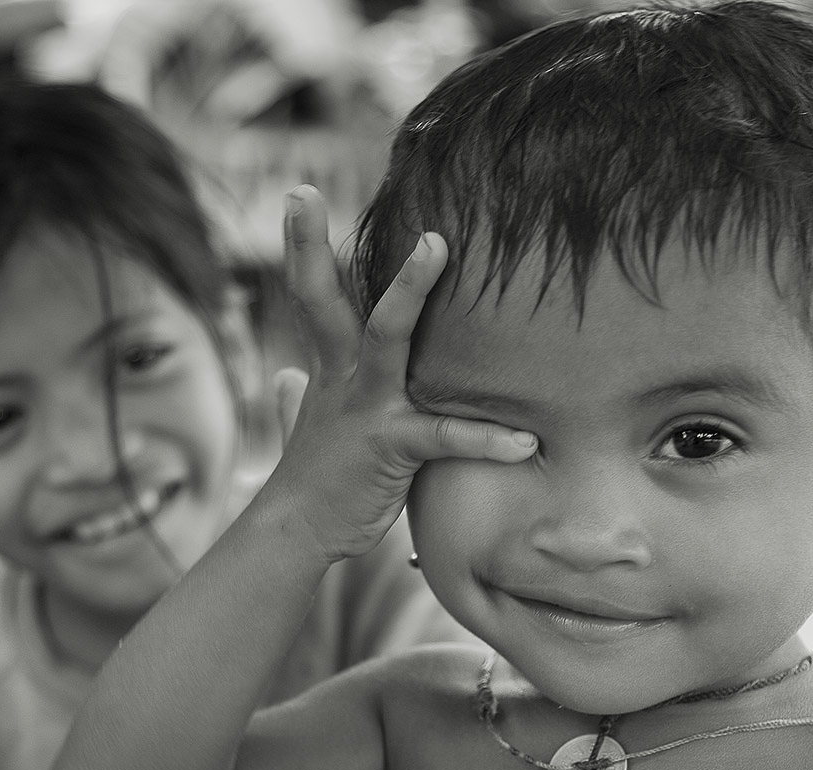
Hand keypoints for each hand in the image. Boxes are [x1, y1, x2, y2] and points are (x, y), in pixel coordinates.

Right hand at [266, 185, 536, 562]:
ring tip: (439, 247)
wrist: (297, 534)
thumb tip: (287, 380)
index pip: (314, 296)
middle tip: (306, 190)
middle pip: (327, 299)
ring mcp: (365, 408)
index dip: (303, 245)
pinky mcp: (389, 447)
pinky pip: (442, 436)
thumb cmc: (312, 480)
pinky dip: (485, 438)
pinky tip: (525, 441)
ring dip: (409, 291)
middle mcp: (344, 377)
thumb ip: (297, 400)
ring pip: (385, 337)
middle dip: (312, 246)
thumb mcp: (302, 429)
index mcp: (331, 368)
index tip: (300, 193)